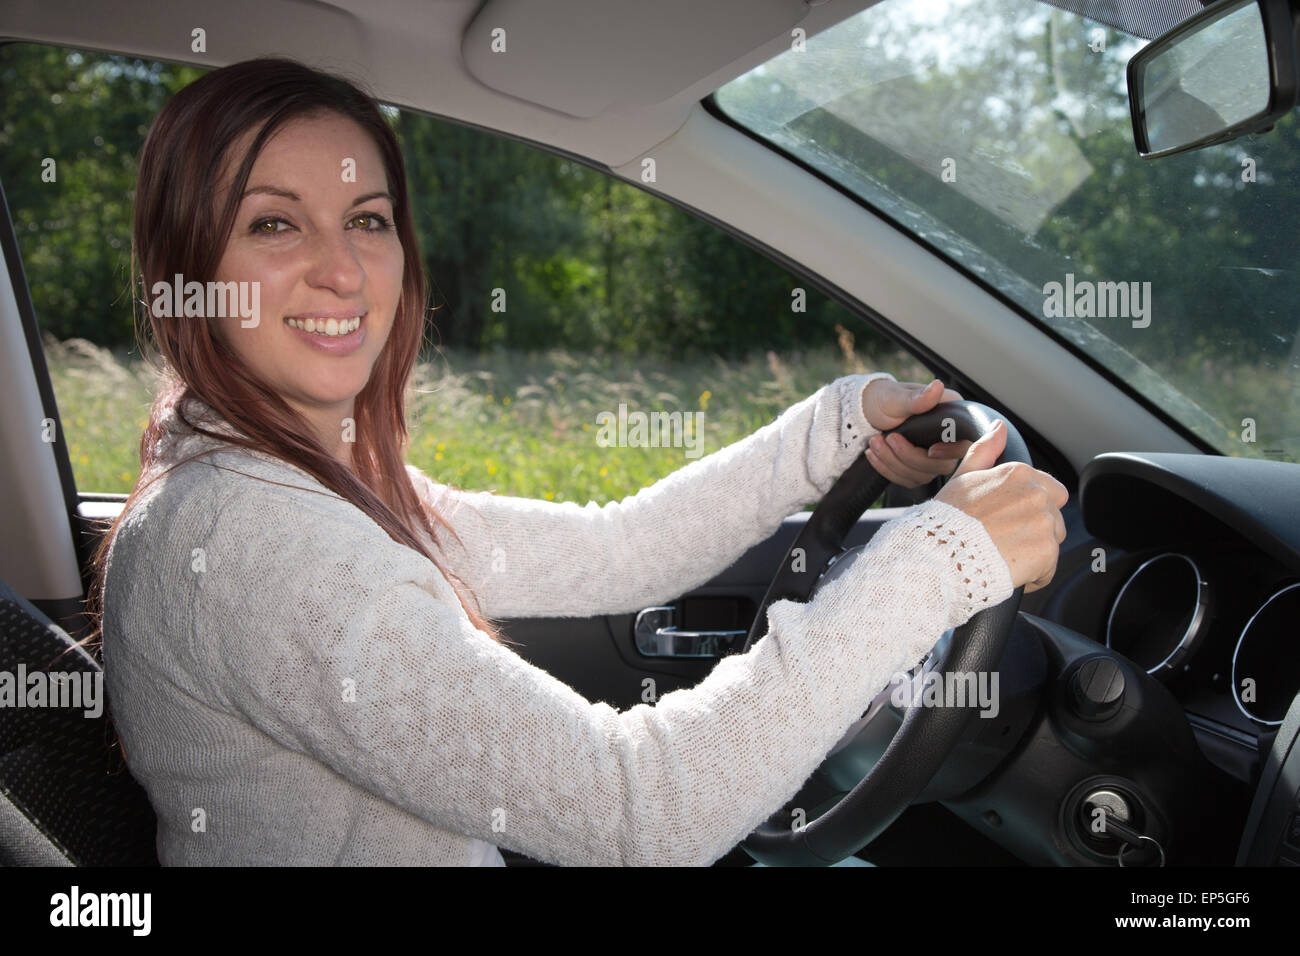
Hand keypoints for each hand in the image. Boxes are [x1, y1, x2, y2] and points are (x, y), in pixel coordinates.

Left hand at [862, 378, 971, 487]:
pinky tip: (874, 454)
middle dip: (910, 456)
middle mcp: (947, 439)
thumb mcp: (897, 397)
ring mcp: (933, 456)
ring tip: (874, 442)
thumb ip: (917, 398)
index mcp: (951, 416)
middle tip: (888, 439)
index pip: (965, 443)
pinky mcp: (918, 468)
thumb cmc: (884, 398)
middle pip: (942, 465)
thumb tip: (937, 387)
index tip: (930, 450)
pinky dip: (888, 470)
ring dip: (894, 462)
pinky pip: (908, 480)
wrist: (866, 411)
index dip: (951, 451)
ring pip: (923, 475)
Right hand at [935, 420, 1068, 592]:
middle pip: (1054, 516)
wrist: (941, 554)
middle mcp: (1037, 493)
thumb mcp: (963, 477)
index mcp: (1019, 473)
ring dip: (1035, 553)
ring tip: (1006, 558)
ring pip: (1052, 541)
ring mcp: (1044, 522)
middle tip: (1007, 542)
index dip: (1030, 509)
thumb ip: (985, 449)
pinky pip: (1049, 568)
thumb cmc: (947, 519)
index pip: (1049, 490)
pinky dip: (1035, 576)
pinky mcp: (1047, 551)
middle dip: (1037, 530)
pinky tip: (1012, 574)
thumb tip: (999, 427)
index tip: (1010, 522)